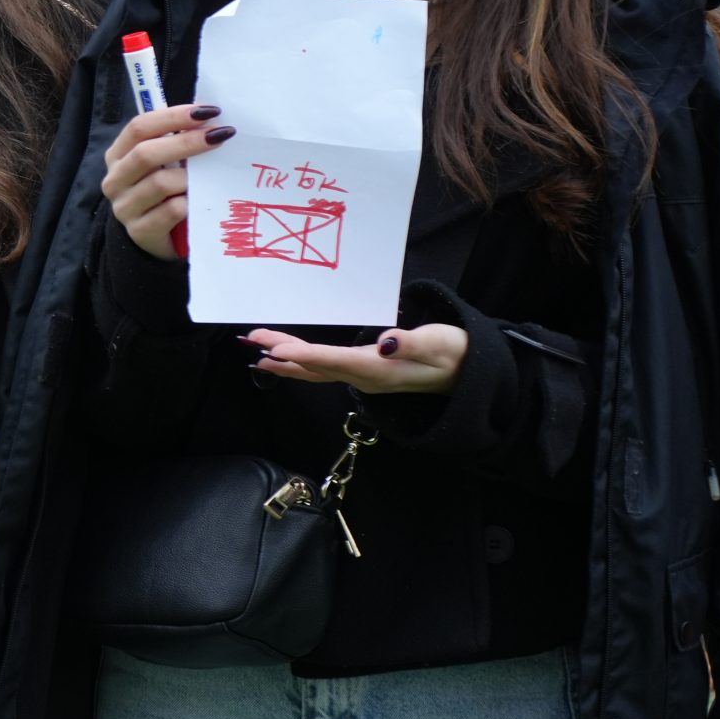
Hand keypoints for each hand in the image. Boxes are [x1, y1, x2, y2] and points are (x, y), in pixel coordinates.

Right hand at [100, 103, 230, 258]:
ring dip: (190, 177)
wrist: (155, 235)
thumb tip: (208, 116)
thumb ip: (174, 139)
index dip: (173, 117)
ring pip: (160, 183)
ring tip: (211, 175)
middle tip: (219, 136)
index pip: (139, 127)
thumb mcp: (162, 162)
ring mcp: (125, 207)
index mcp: (118, 155)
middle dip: (186, 142)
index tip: (207, 112)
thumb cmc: (164, 190)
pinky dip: (190, 202)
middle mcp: (115, 179)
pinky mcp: (140, 231)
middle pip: (146, 153)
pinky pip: (172, 211)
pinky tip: (200, 201)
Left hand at [241, 324, 467, 393]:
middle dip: (283, 353)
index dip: (303, 355)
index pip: (333, 361)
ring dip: (287, 361)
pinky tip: (287, 361)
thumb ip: (410, 344)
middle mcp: (364, 378)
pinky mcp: (364, 374)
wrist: (467, 373)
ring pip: (317, 371)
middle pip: (316, 367)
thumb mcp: (437, 344)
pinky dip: (302, 364)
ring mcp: (363, 378)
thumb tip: (385, 343)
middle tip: (252, 340)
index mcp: (378, 369)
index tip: (275, 348)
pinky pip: (325, 371)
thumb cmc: (454, 353)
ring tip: (258, 352)